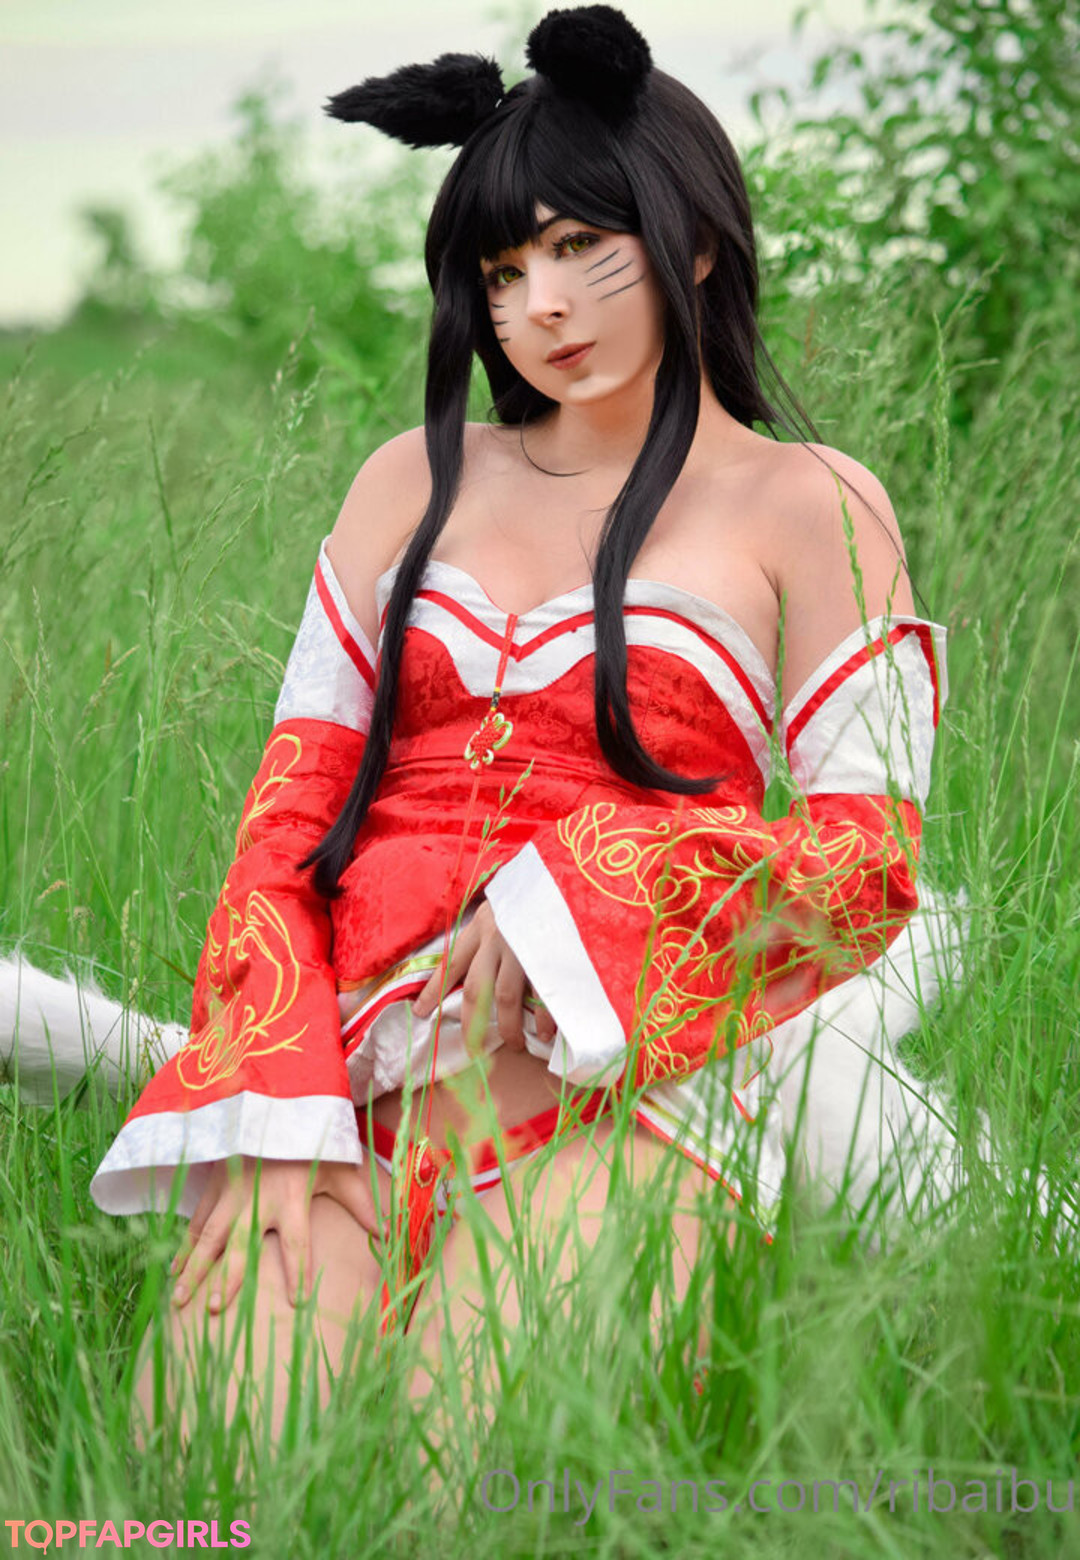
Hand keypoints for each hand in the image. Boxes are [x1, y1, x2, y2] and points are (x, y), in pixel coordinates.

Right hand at [169, 1156, 383, 1313]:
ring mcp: (231, 1192)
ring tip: (179, 1299)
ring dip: (194, 1267)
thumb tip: (386, 1234)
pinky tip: (172, 1269)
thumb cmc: (313, 1138)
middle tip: (213, 1310)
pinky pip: (196, 1218)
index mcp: (292, 1198)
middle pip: (240, 1245)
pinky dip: (183, 1244)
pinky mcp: (216, 1183)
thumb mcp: (341, 1165)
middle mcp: (258, 1199)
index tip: (298, 1303)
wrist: (278, 1096)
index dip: (298, 1272)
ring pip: (208, 1236)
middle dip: (227, 1278)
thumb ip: (360, 1202)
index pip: (297, 1243)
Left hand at [410, 900, 556, 1052]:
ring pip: (505, 997)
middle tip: (473, 1047)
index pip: (452, 962)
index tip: (420, 1012)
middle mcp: (497, 938)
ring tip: (514, 1043)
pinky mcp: (549, 956)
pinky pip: (542, 995)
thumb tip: (480, 963)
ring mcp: (523, 948)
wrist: (569, 876)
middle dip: (472, 1023)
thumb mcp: (504, 906)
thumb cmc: (537, 892)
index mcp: (483, 925)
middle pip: (476, 989)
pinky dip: (543, 1018)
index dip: (434, 990)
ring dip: (507, 1027)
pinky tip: (545, 1032)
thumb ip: (490, 930)